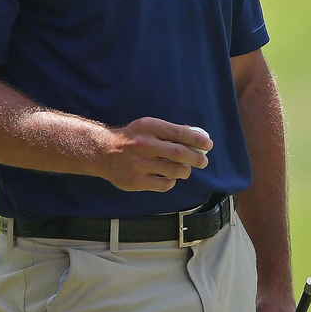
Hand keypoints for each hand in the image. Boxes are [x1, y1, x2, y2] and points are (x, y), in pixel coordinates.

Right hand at [94, 117, 211, 192]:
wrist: (102, 151)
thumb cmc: (131, 138)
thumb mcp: (147, 127)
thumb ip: (169, 131)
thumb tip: (196, 136)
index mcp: (148, 127)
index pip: (180, 133)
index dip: (197, 140)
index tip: (208, 145)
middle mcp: (144, 144)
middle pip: (180, 153)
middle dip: (197, 158)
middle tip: (203, 161)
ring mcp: (139, 164)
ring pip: (175, 171)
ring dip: (185, 171)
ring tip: (185, 170)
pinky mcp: (136, 181)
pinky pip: (164, 184)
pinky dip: (171, 182)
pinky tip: (169, 178)